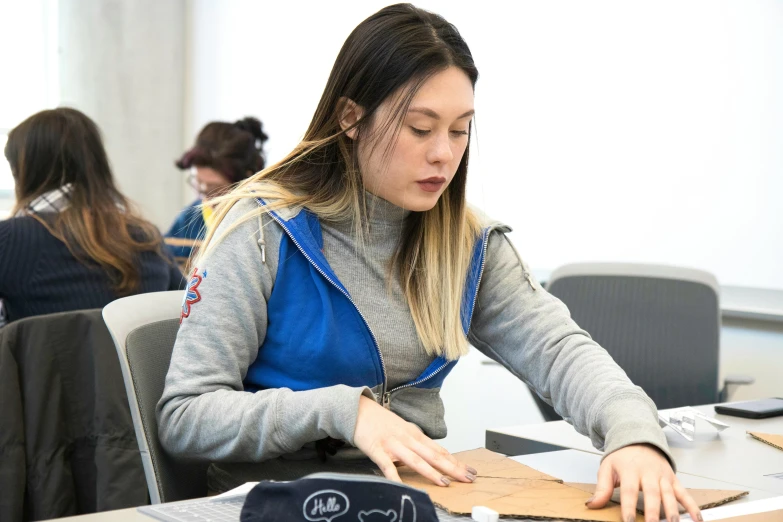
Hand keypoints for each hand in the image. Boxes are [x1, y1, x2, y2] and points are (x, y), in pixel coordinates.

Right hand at [352, 396, 475, 485]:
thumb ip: (416, 442)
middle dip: (452, 467)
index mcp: (415, 434)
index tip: (469, 470)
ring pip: (416, 460)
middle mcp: (407, 438)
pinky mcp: (377, 449)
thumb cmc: (380, 421)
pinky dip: (396, 477)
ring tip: (445, 482)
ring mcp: (393, 444)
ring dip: (431, 472)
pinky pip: (388, 466)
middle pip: (433, 455)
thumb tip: (431, 456)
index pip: (439, 450)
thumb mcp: (403, 429)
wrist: (357, 409)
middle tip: (468, 477)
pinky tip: (404, 486)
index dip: (455, 461)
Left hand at [586, 444, 701, 521]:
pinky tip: (697, 519)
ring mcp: (663, 476)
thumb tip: (592, 505)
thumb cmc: (622, 457)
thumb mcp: (607, 468)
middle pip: (652, 494)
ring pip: (669, 494)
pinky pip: (684, 493)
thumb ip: (602, 488)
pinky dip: (692, 506)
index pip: (629, 490)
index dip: (629, 507)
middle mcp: (648, 472)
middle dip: (653, 512)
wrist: (638, 439)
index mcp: (630, 470)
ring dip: (672, 511)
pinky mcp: (673, 479)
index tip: (628, 521)